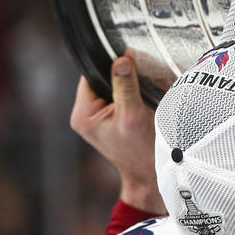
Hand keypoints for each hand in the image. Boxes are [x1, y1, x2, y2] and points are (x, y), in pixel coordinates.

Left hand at [69, 55, 166, 214]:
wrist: (151, 175)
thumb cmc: (141, 151)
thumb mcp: (133, 114)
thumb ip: (126, 85)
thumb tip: (122, 58)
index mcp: (83, 113)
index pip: (92, 74)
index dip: (112, 66)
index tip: (133, 63)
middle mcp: (86, 114)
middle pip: (102, 79)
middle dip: (125, 75)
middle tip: (146, 77)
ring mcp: (97, 117)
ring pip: (113, 86)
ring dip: (132, 85)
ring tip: (148, 91)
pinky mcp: (110, 119)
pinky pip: (120, 97)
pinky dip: (134, 94)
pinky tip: (147, 100)